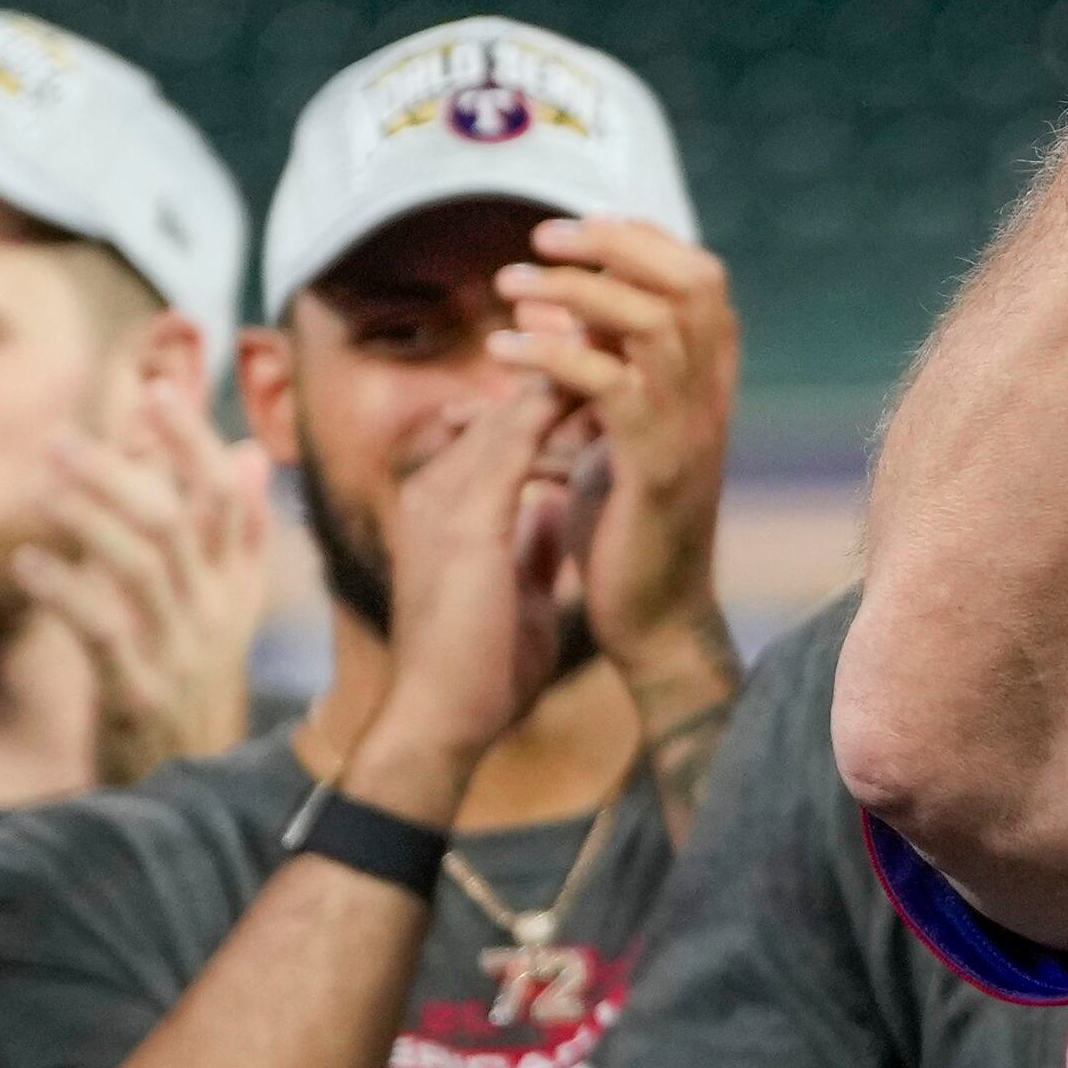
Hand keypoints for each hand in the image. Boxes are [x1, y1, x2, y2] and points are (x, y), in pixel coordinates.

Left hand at [12, 362, 272, 788]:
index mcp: (235, 586)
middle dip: (124, 468)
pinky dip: (65, 590)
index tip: (152, 389)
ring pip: (143, 564)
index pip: (228, 496)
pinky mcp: (139, 693)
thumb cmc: (188, 690)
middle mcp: (216, 612)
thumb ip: (228, 535)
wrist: (188, 799)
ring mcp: (181, 652)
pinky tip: (26, 564)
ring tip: (41, 482)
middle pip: (179, 519)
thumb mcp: (220, 612)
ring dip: (89, 515)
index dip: (192, 440)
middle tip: (61, 438)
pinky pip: (104, 629)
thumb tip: (246, 455)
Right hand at [346, 374, 590, 803]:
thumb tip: (552, 512)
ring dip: (573, 378)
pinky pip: (519, 441)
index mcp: (446, 507)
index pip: (508, 430)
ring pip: (517, 410)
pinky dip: (564, 413)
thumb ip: (528, 543)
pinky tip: (610, 393)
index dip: (565, 398)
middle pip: (511, 405)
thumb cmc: (478, 673)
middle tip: (630, 342)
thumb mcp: (513, 590)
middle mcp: (437, 489)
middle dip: (573, 372)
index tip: (621, 376)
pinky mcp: (464, 519)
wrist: (437, 725)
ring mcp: (444, 499)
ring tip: (627, 351)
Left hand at [492, 215, 739, 668]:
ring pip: (653, 322)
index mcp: (708, 383)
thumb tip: (553, 320)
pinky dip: (553, 358)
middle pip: (692, 282)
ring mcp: (691, 429)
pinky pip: (610, 386)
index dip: (644, 240)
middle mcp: (713, 395)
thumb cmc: (627, 531)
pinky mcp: (655, 467)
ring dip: (577, 293)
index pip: (699, 278)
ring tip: (510, 286)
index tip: (579, 229)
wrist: (652, 620)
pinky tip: (501, 354)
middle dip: (615, 246)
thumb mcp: (617, 438)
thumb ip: (602, 377)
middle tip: (542, 240)